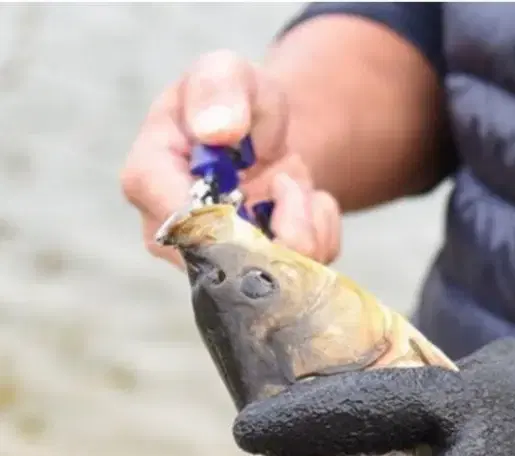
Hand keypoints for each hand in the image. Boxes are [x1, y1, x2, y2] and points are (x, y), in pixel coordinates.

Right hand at [121, 50, 340, 265]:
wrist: (263, 136)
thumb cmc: (232, 103)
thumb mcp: (226, 73)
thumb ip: (218, 88)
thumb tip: (218, 131)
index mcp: (149, 181)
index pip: (181, 221)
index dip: (236, 216)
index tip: (274, 181)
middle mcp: (174, 237)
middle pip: (234, 263)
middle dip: (282, 222)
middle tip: (287, 179)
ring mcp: (213, 264)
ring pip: (276, 274)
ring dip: (305, 223)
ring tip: (290, 183)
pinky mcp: (253, 277)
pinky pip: (303, 271)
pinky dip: (320, 234)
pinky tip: (303, 205)